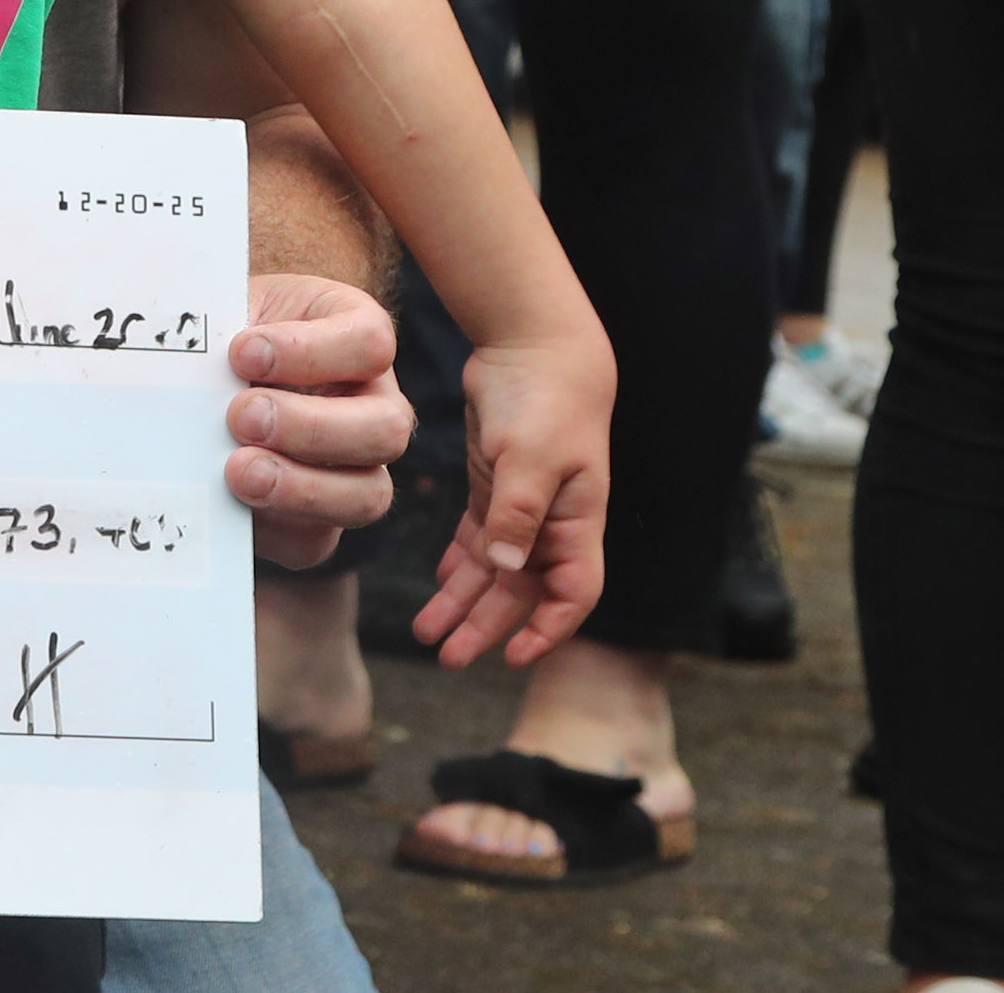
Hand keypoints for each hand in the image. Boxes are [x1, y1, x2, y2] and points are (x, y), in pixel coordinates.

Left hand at [223, 273, 415, 568]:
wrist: (195, 385)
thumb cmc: (220, 333)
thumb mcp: (224, 311)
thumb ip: (218, 326)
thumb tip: (180, 345)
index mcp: (356, 339)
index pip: (369, 343)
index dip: (308, 351)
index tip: (241, 352)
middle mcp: (374, 406)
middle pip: (386, 428)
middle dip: (309, 427)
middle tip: (240, 417)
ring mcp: (356, 469)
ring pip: (368, 495)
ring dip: (301, 489)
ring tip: (237, 471)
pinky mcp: (318, 521)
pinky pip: (314, 540)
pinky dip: (272, 527)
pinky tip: (231, 504)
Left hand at [414, 327, 613, 669]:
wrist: (535, 346)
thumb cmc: (546, 400)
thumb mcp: (531, 457)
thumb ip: (517, 512)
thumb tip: (506, 567)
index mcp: (577, 523)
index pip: (572, 595)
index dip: (547, 630)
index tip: (513, 657)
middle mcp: (553, 522)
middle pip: (521, 590)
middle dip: (485, 625)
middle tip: (447, 657)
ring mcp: (522, 504)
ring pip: (494, 568)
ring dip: (463, 600)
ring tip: (426, 631)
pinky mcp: (495, 484)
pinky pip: (478, 536)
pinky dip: (460, 561)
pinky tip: (439, 583)